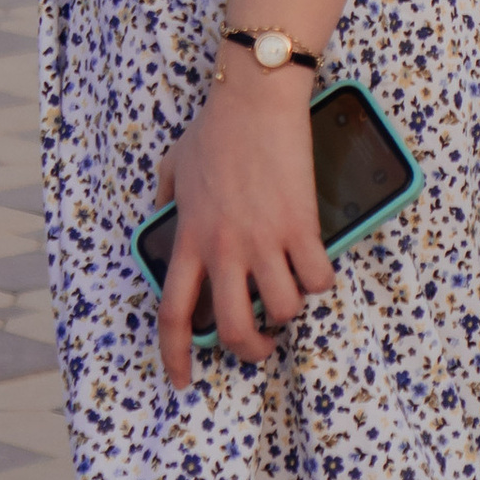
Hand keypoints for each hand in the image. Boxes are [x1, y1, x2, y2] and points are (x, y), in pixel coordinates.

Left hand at [153, 62, 334, 389]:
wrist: (254, 98)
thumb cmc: (216, 127)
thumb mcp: (174, 165)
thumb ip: (164, 199)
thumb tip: (158, 218)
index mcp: (190, 239)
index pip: (173, 313)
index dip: (175, 357)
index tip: (180, 380)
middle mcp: (223, 249)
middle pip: (232, 329)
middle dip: (249, 351)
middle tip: (261, 344)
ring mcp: (263, 240)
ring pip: (282, 311)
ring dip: (289, 312)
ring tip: (291, 293)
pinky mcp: (299, 226)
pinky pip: (317, 279)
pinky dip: (320, 280)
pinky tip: (316, 264)